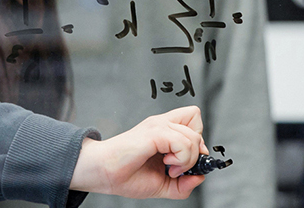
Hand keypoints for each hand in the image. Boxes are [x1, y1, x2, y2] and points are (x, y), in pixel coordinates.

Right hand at [70, 105, 209, 198]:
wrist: (103, 174)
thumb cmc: (126, 174)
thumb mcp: (163, 184)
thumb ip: (183, 184)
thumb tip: (200, 177)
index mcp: (164, 131)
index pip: (193, 119)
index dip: (197, 140)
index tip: (187, 161)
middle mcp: (162, 124)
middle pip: (196, 123)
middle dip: (195, 151)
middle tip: (177, 166)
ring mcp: (158, 126)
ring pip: (193, 136)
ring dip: (187, 159)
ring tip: (169, 167)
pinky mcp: (154, 133)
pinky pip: (183, 142)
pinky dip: (181, 158)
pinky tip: (166, 164)